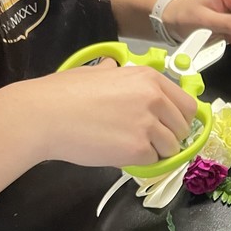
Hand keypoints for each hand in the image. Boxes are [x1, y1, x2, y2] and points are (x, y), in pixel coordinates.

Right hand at [17, 61, 196, 167]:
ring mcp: (148, 124)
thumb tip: (112, 68)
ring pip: (171, 148)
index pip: (187, 104)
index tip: (169, 127)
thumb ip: (114, 73)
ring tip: (129, 146)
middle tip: (147, 141)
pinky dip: (139, 162)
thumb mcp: (96, 73)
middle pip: (182, 128)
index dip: (179, 119)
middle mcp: (154, 98)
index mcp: (148, 78)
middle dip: (169, 137)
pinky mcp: (138, 148)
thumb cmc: (63, 93)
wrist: (43, 115)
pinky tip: (119, 153)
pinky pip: (152, 162)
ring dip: (155, 151)